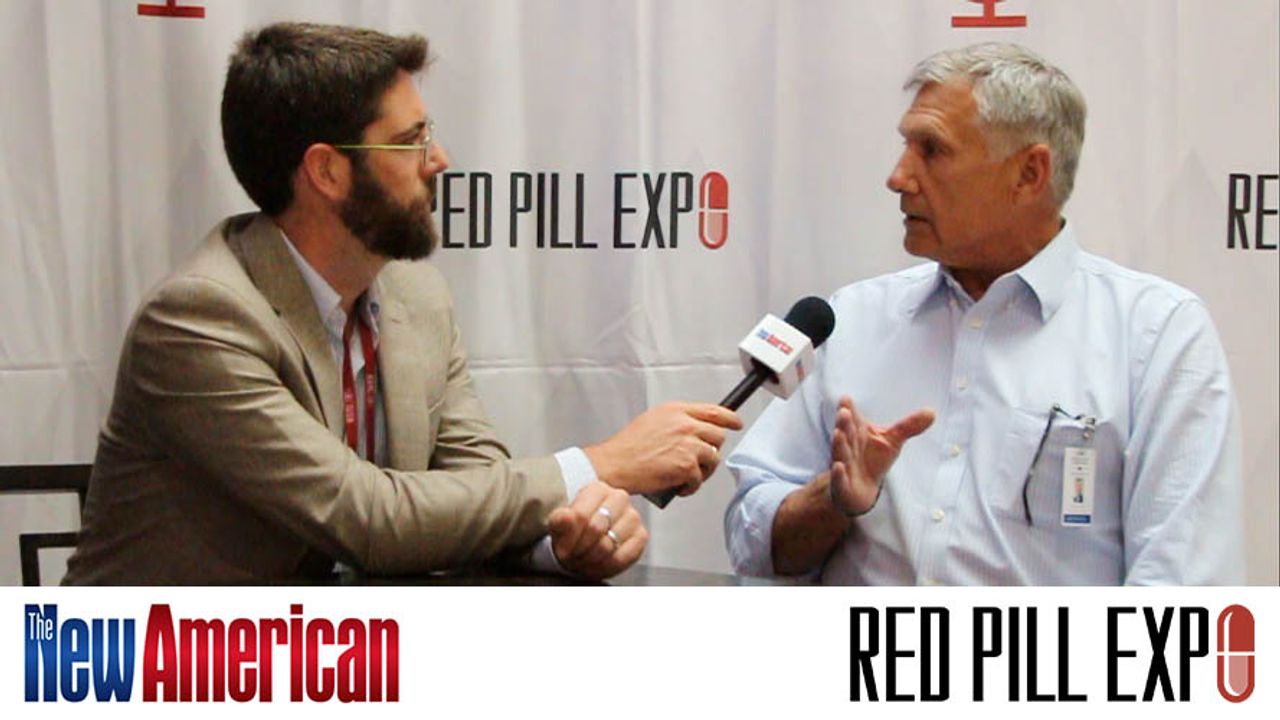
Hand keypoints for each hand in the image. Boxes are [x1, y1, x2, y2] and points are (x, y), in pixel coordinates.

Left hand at [548, 481, 647, 579]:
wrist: (587, 538)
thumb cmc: (573, 528)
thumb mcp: (559, 523)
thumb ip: (560, 519)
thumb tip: (567, 517)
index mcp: (597, 489)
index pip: (581, 515)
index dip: (569, 537)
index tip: (561, 549)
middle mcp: (619, 498)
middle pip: (595, 529)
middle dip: (579, 549)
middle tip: (571, 557)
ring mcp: (633, 516)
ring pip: (608, 545)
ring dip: (590, 560)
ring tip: (582, 560)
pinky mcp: (641, 535)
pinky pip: (621, 558)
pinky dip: (604, 567)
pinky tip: (595, 565)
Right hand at [584, 402, 742, 494]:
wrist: (613, 464)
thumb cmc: (627, 448)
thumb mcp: (652, 421)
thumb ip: (676, 422)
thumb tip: (692, 432)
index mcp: (676, 411)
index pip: (713, 410)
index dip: (729, 417)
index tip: (736, 423)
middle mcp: (684, 424)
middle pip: (717, 436)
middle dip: (711, 450)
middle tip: (699, 461)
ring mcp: (687, 444)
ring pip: (712, 459)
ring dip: (702, 470)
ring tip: (686, 476)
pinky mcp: (687, 465)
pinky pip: (700, 479)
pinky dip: (690, 486)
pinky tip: (678, 486)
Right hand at [827, 396, 933, 515]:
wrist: (860, 491)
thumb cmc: (873, 460)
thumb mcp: (892, 441)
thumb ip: (909, 426)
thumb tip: (932, 412)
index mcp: (858, 433)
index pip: (853, 418)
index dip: (849, 409)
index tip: (846, 398)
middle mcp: (848, 447)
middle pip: (846, 434)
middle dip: (844, 423)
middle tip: (843, 412)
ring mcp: (844, 465)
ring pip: (840, 454)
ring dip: (839, 444)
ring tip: (838, 433)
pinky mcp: (842, 485)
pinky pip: (838, 479)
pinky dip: (838, 474)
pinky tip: (838, 467)